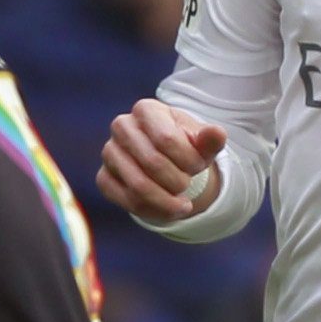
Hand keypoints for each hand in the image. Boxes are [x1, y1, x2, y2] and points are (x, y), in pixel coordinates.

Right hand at [97, 101, 224, 223]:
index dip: (189, 160)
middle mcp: (121, 126)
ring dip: (167, 202)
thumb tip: (217, 134)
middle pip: (152, 163)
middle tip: (189, 185)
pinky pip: (127, 201)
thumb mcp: (202, 142)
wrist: (165, 159)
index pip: (167, 139)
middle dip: (179, 182)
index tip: (199, 166)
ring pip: (138, 187)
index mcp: (146, 109)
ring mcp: (109, 152)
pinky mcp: (103, 178)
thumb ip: (211, 139)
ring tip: (183, 205)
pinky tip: (168, 211)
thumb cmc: (185, 146)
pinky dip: (153, 212)